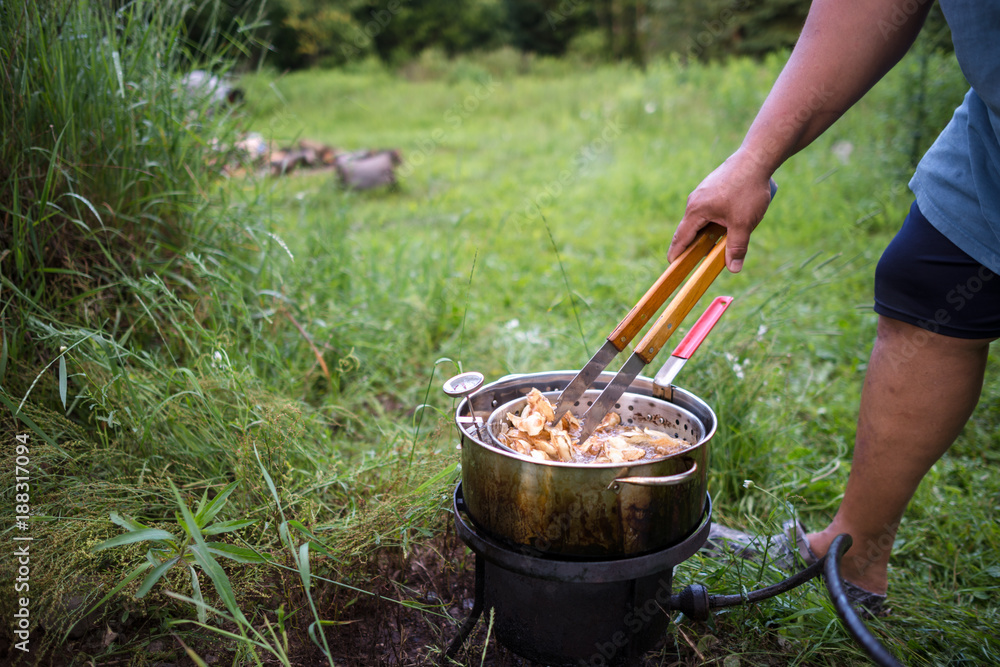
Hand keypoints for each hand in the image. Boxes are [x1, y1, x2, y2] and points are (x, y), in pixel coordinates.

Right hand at [668, 152, 775, 272]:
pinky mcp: (712, 186)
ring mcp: (703, 191)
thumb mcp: (743, 223)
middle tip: (694, 259)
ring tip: (715, 241)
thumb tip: (734, 268)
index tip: (672, 264)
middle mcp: (695, 200)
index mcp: (696, 210)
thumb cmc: (747, 189)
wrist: (756, 158)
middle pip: (689, 228)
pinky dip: (713, 219)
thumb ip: (737, 247)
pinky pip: (708, 207)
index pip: (681, 237)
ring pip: (700, 217)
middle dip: (692, 244)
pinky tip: (727, 221)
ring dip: (706, 230)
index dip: (677, 252)